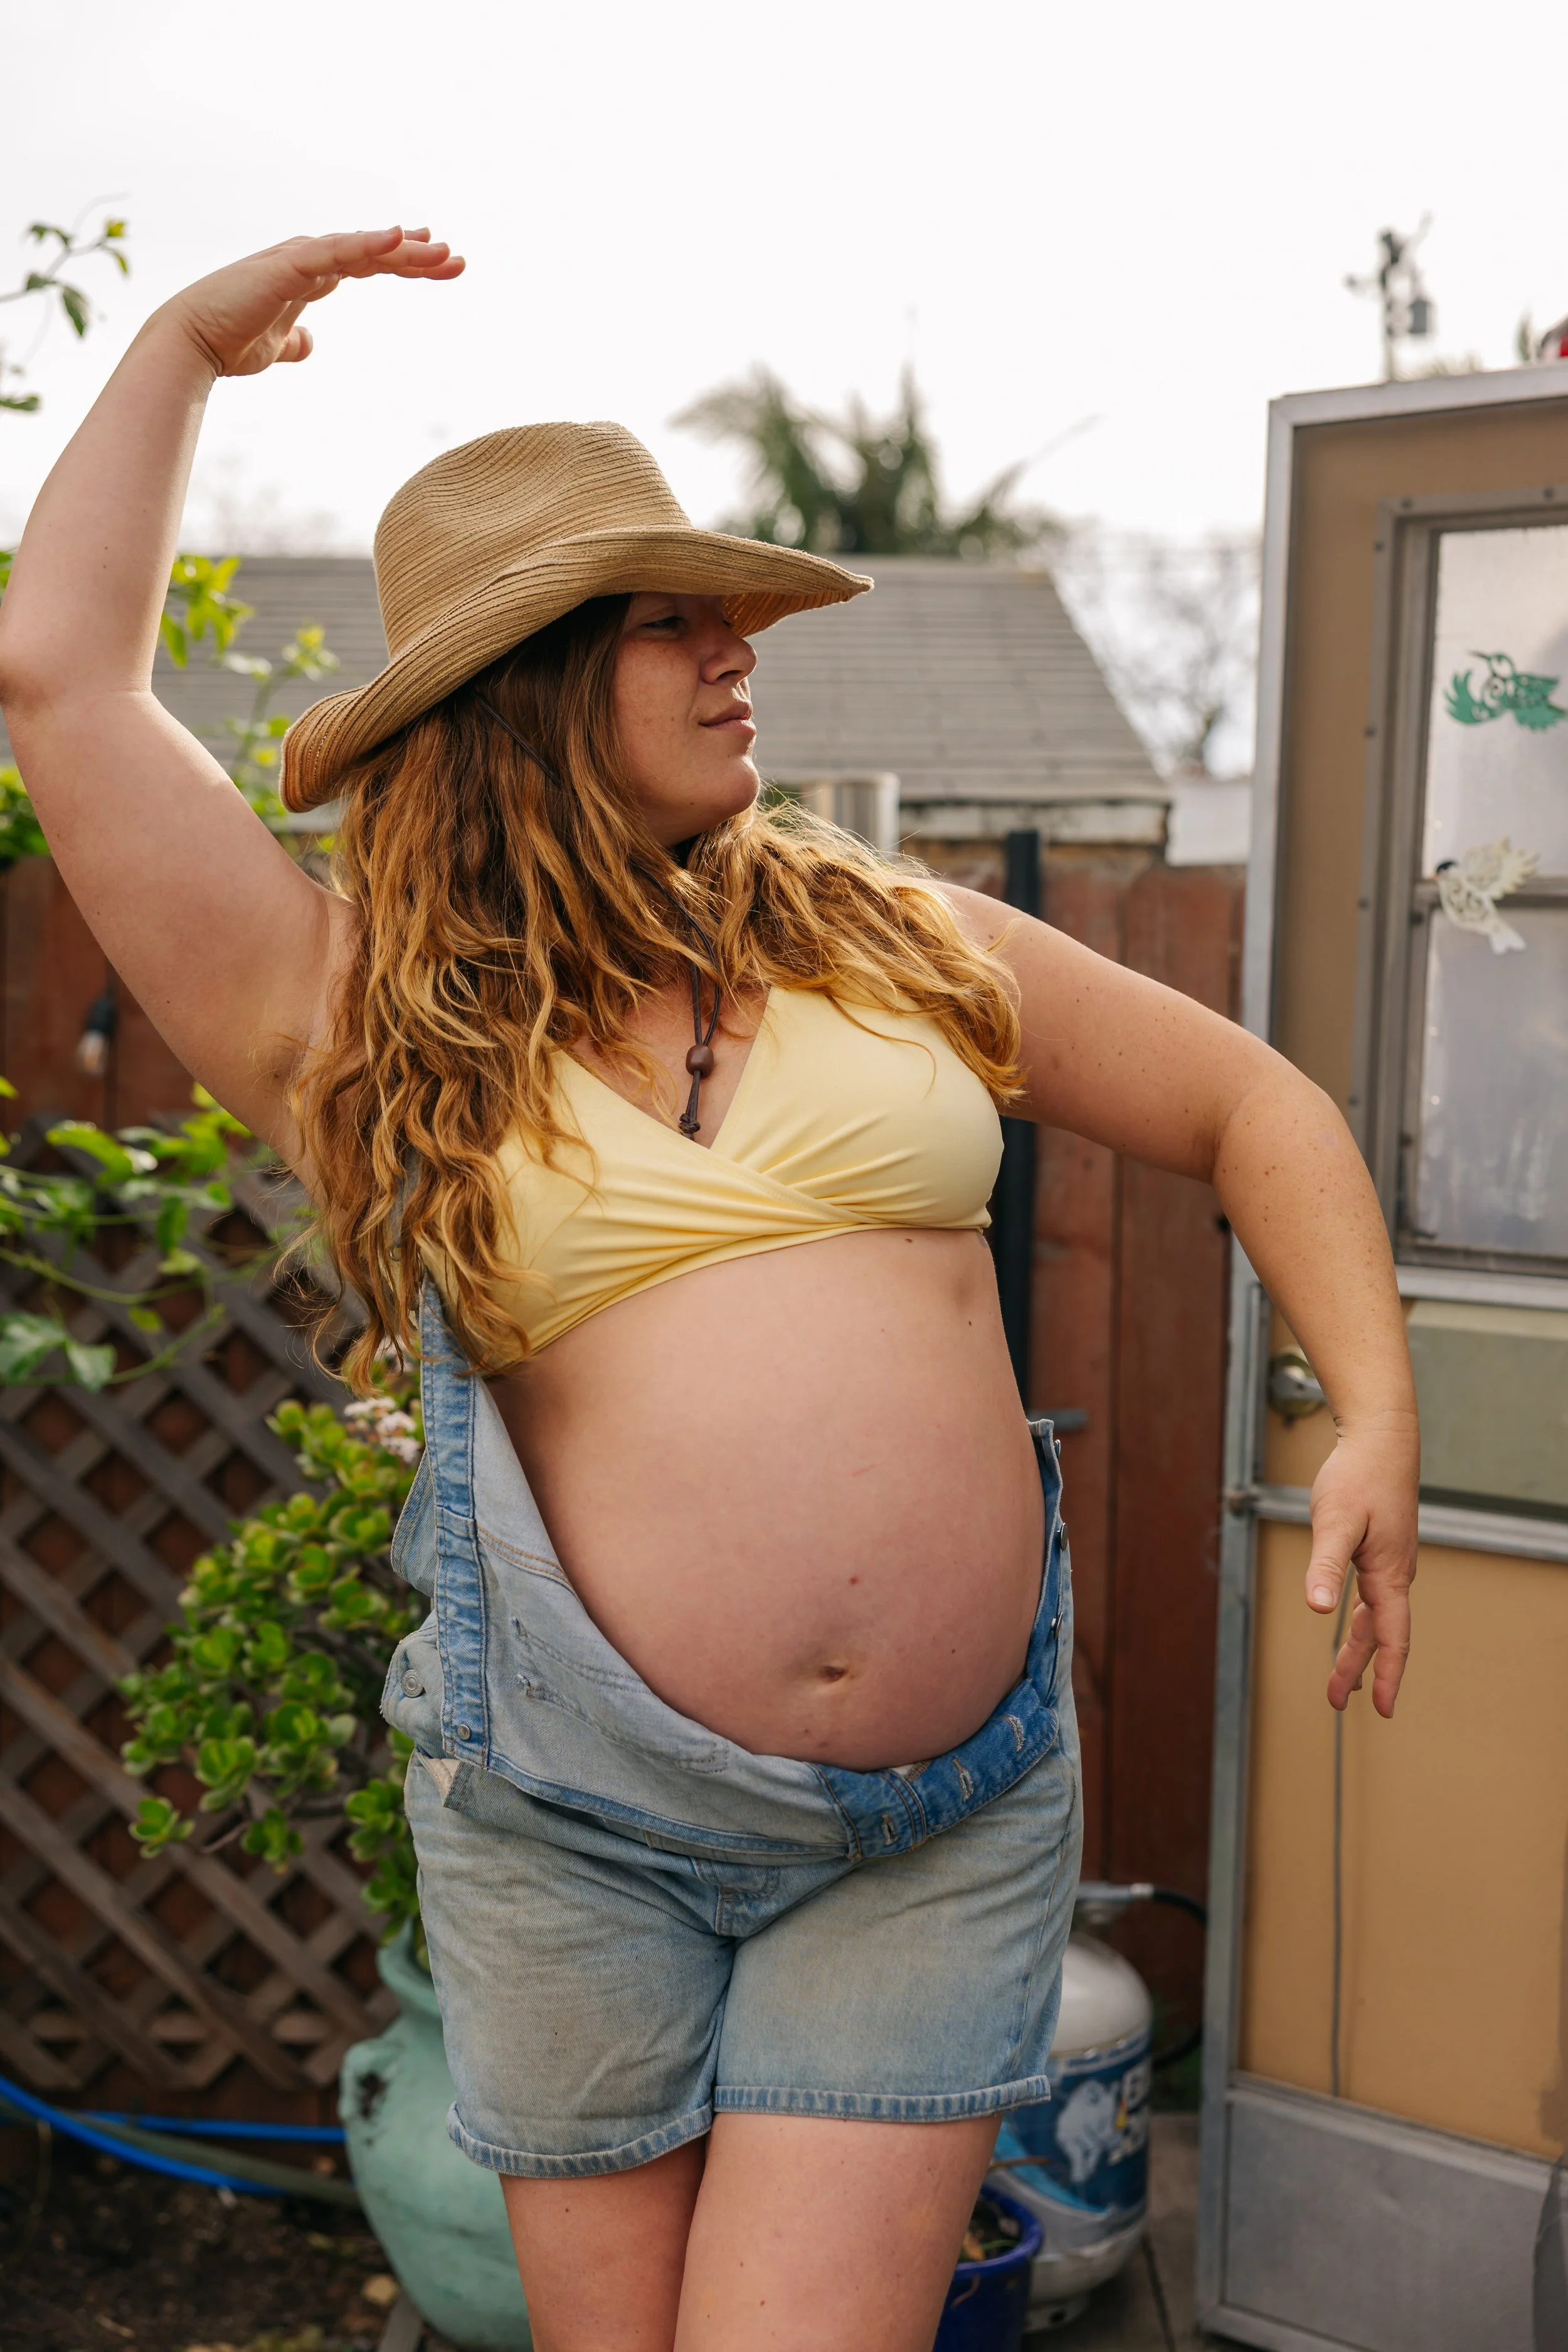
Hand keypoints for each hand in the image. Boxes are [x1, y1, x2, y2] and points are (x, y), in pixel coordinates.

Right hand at [162, 227, 462, 378]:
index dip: (398, 261)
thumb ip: (295, 342)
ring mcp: (297, 259)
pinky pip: (336, 251)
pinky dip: (367, 243)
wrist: (190, 346)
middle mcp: (305, 259)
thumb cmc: (227, 343)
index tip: (434, 263)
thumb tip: (311, 344)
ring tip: (443, 253)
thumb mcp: (274, 347)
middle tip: (455, 259)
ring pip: (362, 248)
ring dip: (403, 250)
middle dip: (414, 255)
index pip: (364, 262)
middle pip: (371, 251)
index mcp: (307, 275)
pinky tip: (398, 238)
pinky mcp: (288, 267)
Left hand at [1304, 1416, 1417, 1716]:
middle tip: (1339, 1700)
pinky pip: (1373, 1595)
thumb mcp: (1336, 1520)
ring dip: (1359, 1647)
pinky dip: (1362, 1619)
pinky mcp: (1380, 1547)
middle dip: (1361, 1669)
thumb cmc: (1358, 1475)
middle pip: (1380, 1632)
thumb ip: (1326, 1564)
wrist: (1381, 1438)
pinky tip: (1349, 1621)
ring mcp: (1390, 1561)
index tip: (1386, 1710)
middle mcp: (1395, 1573)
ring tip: (1344, 1677)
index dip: (1390, 1675)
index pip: (1393, 1637)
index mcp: (1389, 1574)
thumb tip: (1318, 1608)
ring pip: (1376, 1615)